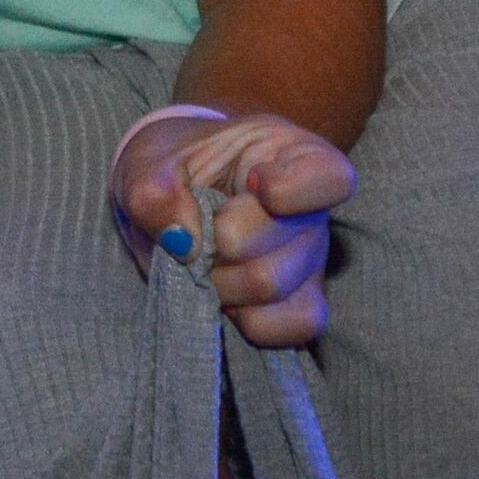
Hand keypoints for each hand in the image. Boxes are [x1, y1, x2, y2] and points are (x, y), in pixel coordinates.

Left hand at [115, 112, 356, 347]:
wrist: (169, 200)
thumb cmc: (170, 170)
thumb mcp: (147, 164)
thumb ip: (154, 193)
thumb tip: (186, 243)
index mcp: (289, 151)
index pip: (331, 178)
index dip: (291, 189)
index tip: (252, 183)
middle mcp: (313, 208)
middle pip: (281, 243)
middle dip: (221, 245)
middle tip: (196, 232)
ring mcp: (313, 258)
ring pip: (273, 286)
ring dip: (221, 282)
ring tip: (202, 262)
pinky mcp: (304, 301)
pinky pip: (296, 326)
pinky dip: (249, 320)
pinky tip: (224, 297)